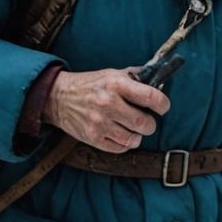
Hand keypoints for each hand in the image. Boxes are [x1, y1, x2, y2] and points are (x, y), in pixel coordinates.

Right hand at [43, 67, 170, 153]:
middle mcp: (108, 103)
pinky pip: (120, 148)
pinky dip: (125, 144)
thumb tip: (158, 79)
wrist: (58, 97)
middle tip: (145, 120)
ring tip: (132, 128)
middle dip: (150, 124)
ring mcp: (99, 122)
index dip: (163, 104)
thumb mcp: (112, 73)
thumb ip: (135, 77)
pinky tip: (121, 135)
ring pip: (133, 139)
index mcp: (116, 84)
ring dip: (137, 135)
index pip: (151, 97)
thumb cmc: (89, 84)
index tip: (162, 107)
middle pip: (144, 123)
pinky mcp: (92, 137)